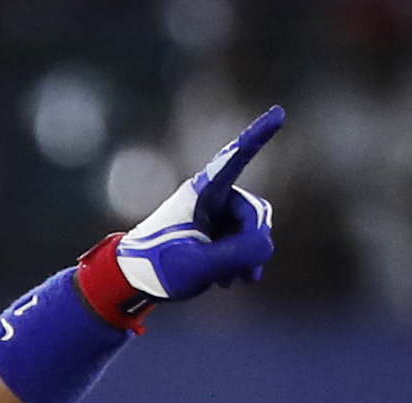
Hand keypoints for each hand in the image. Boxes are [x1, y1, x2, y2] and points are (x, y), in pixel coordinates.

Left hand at [118, 105, 281, 303]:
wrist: (132, 281)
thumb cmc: (157, 268)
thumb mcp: (198, 265)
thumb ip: (237, 254)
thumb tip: (267, 245)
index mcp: (202, 194)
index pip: (234, 160)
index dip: (258, 136)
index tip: (279, 113)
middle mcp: (211, 197)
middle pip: (253, 211)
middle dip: (254, 242)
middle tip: (245, 274)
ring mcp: (214, 213)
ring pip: (251, 228)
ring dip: (249, 255)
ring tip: (238, 280)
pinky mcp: (214, 230)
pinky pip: (243, 240)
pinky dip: (241, 260)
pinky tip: (230, 281)